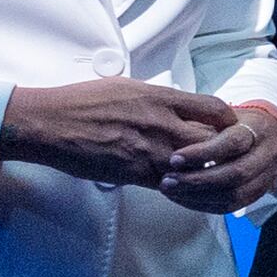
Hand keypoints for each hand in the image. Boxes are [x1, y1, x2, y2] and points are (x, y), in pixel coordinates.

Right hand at [0, 78, 235, 189]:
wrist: (48, 124)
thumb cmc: (81, 103)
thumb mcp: (125, 87)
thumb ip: (156, 98)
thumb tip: (174, 104)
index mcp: (160, 97)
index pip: (214, 109)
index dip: (228, 122)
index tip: (228, 129)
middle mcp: (162, 123)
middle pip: (214, 140)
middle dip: (223, 150)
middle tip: (223, 157)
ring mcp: (151, 150)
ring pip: (198, 167)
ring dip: (205, 173)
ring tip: (205, 176)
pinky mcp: (136, 173)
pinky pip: (173, 187)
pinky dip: (183, 189)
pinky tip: (181, 189)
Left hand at [154, 97, 276, 215]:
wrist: (267, 135)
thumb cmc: (237, 124)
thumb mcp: (222, 116)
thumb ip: (203, 126)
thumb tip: (170, 139)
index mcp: (258, 130)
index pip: (233, 142)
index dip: (203, 153)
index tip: (175, 159)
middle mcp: (267, 154)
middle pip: (236, 173)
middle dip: (198, 180)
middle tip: (168, 180)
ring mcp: (267, 176)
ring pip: (235, 194)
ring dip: (198, 196)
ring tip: (171, 190)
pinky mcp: (259, 193)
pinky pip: (232, 206)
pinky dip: (205, 205)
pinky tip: (184, 198)